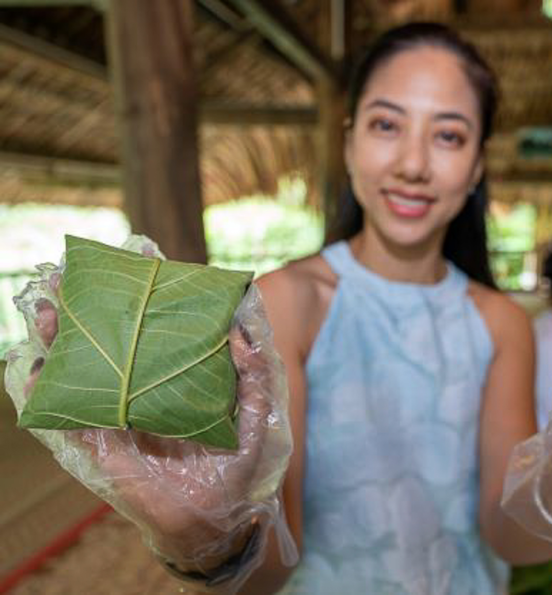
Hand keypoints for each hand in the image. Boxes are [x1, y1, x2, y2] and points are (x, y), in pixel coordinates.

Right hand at [23, 296, 274, 565]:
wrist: (218, 518)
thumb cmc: (237, 464)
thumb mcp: (257, 415)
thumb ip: (255, 376)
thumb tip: (238, 334)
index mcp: (176, 377)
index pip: (152, 330)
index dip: (138, 298)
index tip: (128, 261)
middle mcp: (144, 389)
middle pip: (109, 343)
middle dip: (85, 311)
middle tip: (64, 279)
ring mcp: (120, 416)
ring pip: (83, 372)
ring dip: (58, 342)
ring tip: (44, 312)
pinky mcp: (105, 446)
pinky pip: (71, 419)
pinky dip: (49, 396)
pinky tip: (35, 370)